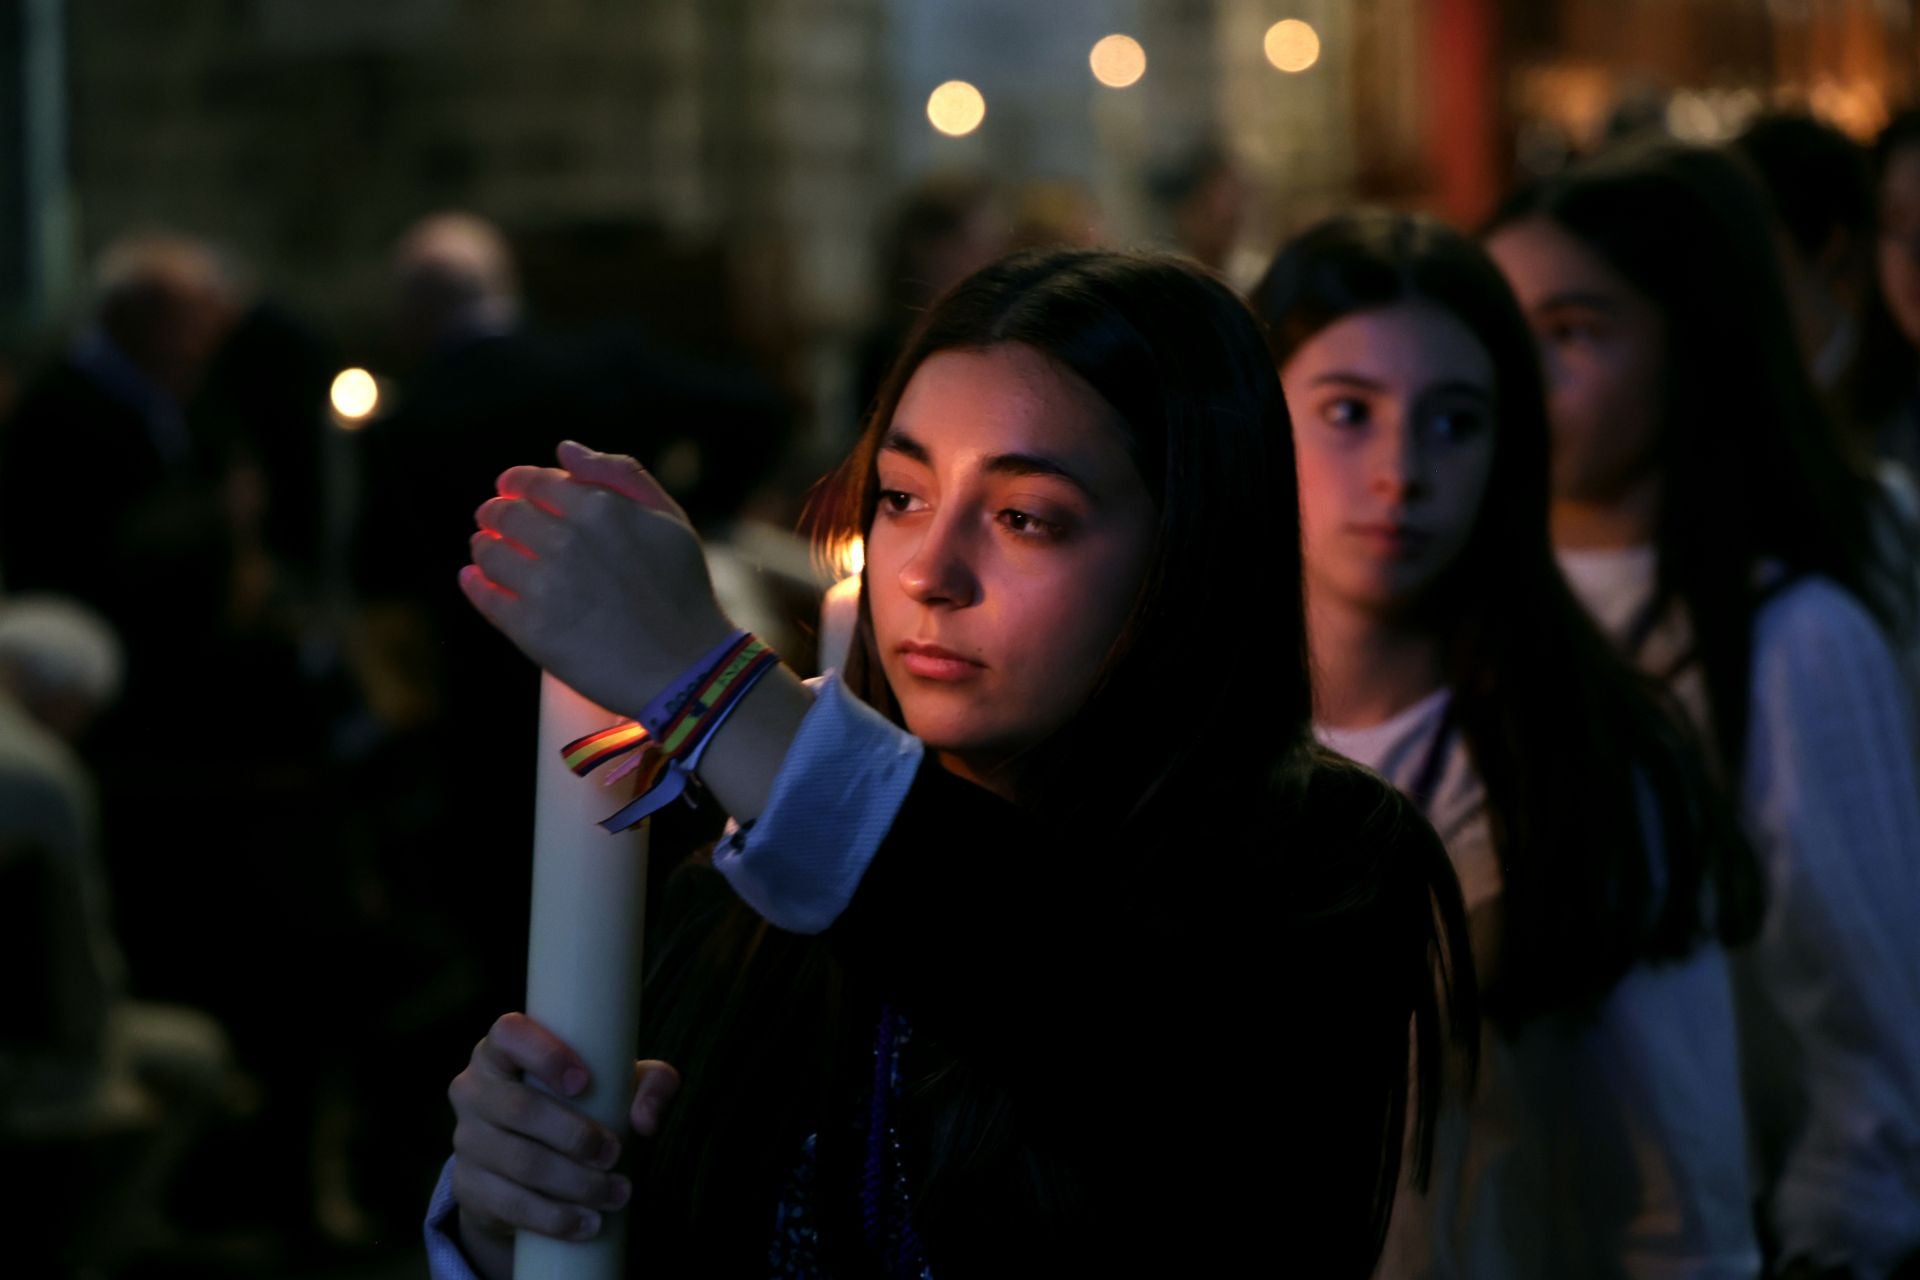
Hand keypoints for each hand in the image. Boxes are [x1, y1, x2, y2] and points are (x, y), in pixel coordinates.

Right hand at [447, 1012, 682, 1247]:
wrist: (529, 1163)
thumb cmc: (581, 1104)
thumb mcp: (617, 1083)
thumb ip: (650, 1084)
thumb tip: (645, 1121)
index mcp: (502, 1049)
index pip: (509, 1033)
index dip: (544, 1054)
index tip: (584, 1082)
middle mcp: (474, 1088)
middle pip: (518, 1108)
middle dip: (574, 1135)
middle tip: (615, 1154)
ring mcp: (465, 1138)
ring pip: (518, 1162)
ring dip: (574, 1184)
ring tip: (616, 1194)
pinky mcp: (468, 1185)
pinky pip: (509, 1204)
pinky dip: (554, 1217)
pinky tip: (586, 1223)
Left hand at [460, 441, 732, 716]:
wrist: (687, 667)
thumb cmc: (682, 589)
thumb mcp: (668, 518)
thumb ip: (620, 474)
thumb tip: (564, 451)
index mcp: (600, 509)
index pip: (532, 482)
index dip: (516, 483)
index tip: (509, 490)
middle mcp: (567, 542)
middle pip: (504, 514)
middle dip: (495, 513)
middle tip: (493, 520)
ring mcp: (545, 587)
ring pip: (488, 552)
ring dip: (483, 546)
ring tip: (487, 551)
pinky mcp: (531, 629)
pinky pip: (485, 596)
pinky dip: (474, 583)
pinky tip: (475, 579)